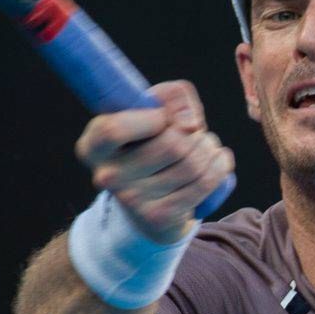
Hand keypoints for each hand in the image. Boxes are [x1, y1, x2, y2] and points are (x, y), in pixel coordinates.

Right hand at [73, 80, 232, 242]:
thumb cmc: (153, 140)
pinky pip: (205, 182)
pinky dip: (221, 165)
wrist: (150, 200)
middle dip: (194, 133)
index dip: (152, 118)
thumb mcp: (154, 108)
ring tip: (204, 147)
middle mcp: (107, 176)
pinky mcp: (158, 217)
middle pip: (171, 144)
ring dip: (209, 147)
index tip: (164, 118)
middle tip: (193, 133)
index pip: (115, 130)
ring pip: (192, 163)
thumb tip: (189, 123)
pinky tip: (217, 161)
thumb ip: (173, 96)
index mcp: (94, 145)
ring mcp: (132, 200)